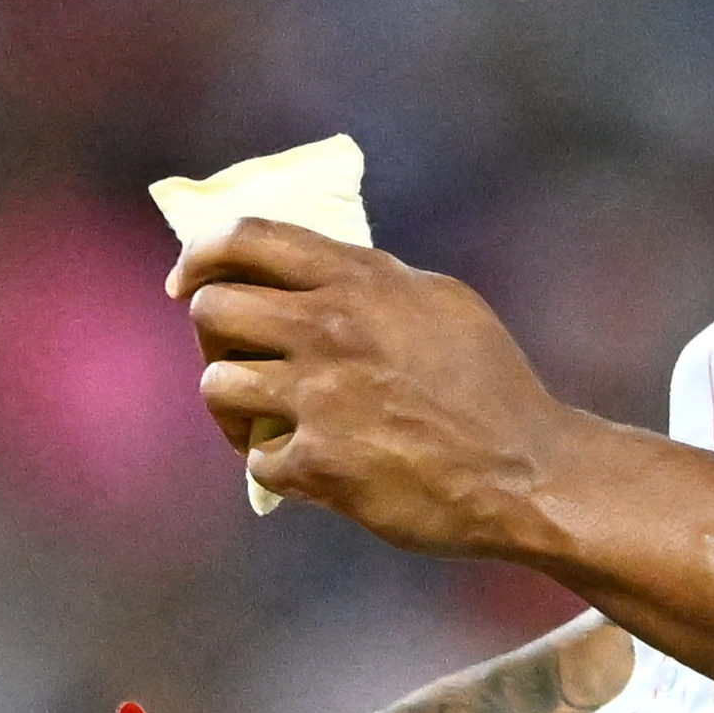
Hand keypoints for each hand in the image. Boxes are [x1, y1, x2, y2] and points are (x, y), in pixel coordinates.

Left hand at [174, 224, 594, 558]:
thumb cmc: (491, 390)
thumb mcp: (440, 304)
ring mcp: (321, 397)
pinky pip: (255, 458)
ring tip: (264, 420)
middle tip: (238, 357)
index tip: (186, 279)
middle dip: (212, 335)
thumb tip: (310, 273)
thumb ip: (372, 282)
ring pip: (217, 384)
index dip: (200, 254)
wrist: (527, 475)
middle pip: (211, 309)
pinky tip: (311, 468)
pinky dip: (276, 466)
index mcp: (362, 280)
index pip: (247, 237)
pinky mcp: (318, 464)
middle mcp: (332, 328)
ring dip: (234, 406)